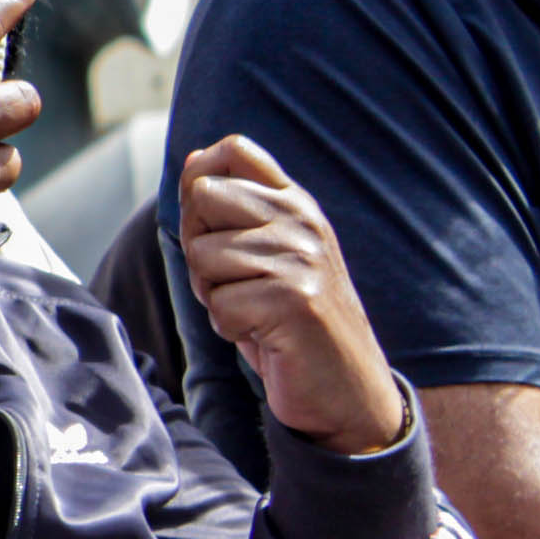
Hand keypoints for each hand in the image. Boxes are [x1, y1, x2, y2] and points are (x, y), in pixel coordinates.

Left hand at [178, 136, 404, 452]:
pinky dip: (230, 327)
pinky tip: (265, 334)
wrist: (347, 388)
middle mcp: (303, 220)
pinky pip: (220, 304)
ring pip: (204, 256)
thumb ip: (232, 211)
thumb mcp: (264, 253)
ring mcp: (302, 257)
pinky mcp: (295, 299)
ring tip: (256, 311)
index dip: (200, 183)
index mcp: (295, 203)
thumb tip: (192, 159)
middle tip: (237, 282)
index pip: (234, 150)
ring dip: (216, 294)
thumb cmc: (289, 320)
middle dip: (200, 248)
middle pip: (203, 198)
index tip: (215, 224)